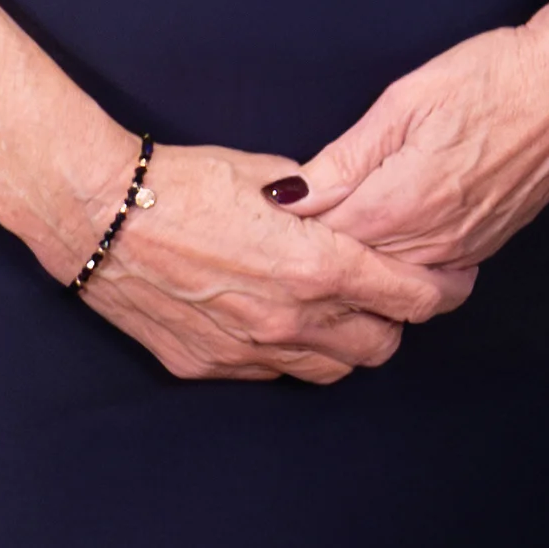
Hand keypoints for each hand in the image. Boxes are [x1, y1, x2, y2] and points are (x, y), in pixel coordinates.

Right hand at [36, 137, 461, 385]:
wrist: (98, 217)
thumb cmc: (182, 184)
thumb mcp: (267, 175)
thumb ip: (318, 200)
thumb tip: (341, 204)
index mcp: (316, 266)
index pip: (411, 299)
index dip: (440, 292)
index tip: (449, 281)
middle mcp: (290, 319)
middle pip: (380, 347)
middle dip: (394, 322)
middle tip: (388, 294)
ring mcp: (247, 350)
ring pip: (329, 369)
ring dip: (344, 343)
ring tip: (336, 309)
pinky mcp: (208, 365)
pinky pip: (272, 373)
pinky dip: (290, 353)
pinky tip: (281, 321)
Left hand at [287, 1, 548, 281]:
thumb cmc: (497, 76)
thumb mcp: (406, 99)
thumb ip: (345, 157)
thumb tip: (289, 197)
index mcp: (400, 203)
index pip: (321, 239)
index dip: (294, 225)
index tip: (275, 208)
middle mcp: (432, 239)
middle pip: (353, 265)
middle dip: (322, 247)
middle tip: (302, 218)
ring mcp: (464, 247)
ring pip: (391, 275)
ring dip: (364, 256)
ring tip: (347, 219)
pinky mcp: (488, 243)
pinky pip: (431, 270)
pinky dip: (404, 258)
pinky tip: (395, 228)